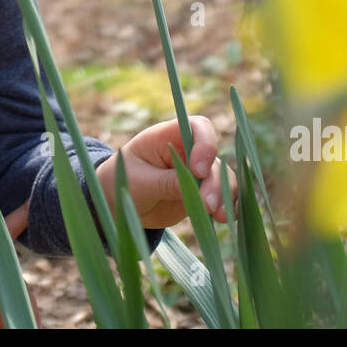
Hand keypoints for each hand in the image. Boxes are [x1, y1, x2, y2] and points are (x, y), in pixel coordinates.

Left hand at [96, 115, 236, 228]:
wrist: (119, 202)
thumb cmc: (123, 182)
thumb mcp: (139, 182)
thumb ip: (166, 183)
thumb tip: (196, 188)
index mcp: (167, 137)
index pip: (197, 127)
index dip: (205, 145)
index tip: (198, 170)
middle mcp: (187, 151)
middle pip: (214, 158)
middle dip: (215, 182)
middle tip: (209, 204)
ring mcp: (196, 172)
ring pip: (223, 178)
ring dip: (225, 196)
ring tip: (220, 217)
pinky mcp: (201, 193)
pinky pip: (222, 196)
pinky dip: (227, 206)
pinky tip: (226, 218)